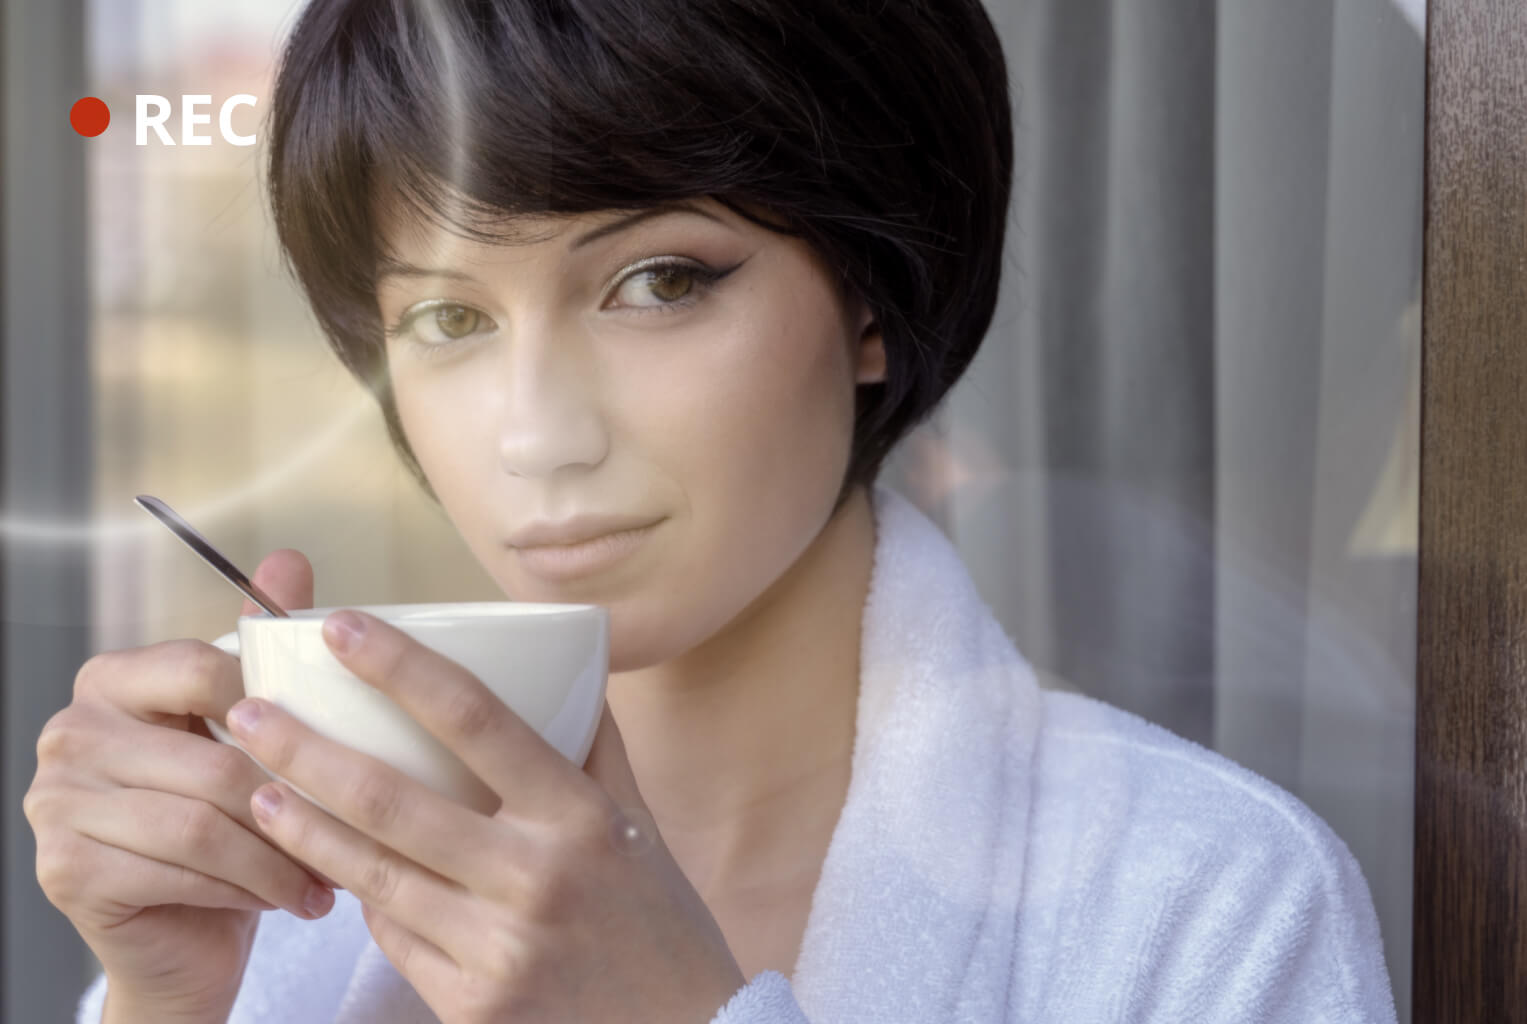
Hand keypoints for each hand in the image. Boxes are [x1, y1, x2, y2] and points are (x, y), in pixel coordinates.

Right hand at [22, 550, 338, 1018]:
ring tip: (332, 872)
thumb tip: (288, 560)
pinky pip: (181, 872)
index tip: (330, 744)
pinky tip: (290, 898)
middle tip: (354, 829)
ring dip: (280, 855)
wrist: (182, 934)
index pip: (203, 667)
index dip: (277, 708)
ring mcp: (56, 803)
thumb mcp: (244, 731)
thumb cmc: (223, 822)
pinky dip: (248, 888)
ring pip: (202, 822)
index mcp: (112, 681)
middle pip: (212, 758)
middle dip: (295, 802)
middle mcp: (71, 733)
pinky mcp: (66, 869)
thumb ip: (257, 646)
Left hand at [224, 609, 747, 1023]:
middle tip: (247, 713)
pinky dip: (365, 899)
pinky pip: (395, 939)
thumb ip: (594, 748)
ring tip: (258, 789)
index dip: (401, 668)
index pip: (476, 718)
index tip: (342, 628)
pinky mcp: (470, 1005)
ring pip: (374, 875)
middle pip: (392, 800)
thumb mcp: (639, 824)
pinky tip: (335, 871)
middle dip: (306, 751)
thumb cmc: (657, 920)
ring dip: (304, 830)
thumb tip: (566, 666)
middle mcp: (534, 875)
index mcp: (577, 814)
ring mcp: (496, 947)